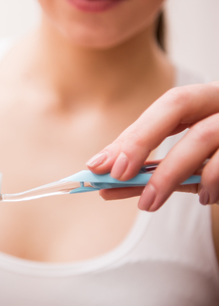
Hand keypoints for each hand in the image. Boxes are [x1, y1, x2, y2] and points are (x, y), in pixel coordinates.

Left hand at [86, 82, 218, 210]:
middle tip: (116, 174)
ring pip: (203, 135)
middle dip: (141, 138)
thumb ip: (152, 169)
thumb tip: (106, 181)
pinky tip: (204, 197)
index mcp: (208, 102)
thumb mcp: (190, 164)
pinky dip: (212, 179)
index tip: (97, 165)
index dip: (132, 134)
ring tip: (149, 203)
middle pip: (178, 103)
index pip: (165, 107)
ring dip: (169, 172)